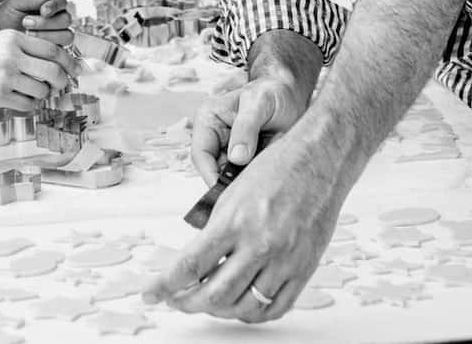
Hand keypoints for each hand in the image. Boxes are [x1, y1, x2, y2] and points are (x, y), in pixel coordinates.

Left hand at [0, 0, 73, 47]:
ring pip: (66, 36)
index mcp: (49, 2)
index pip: (62, 0)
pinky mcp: (53, 50)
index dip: (55, 5)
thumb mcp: (14, 3)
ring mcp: (56, 35)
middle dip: (47, 22)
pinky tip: (32, 46)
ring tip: (28, 34)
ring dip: (48, 36)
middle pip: (66, 19)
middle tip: (26, 22)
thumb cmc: (5, 15)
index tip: (43, 10)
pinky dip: (47, 48)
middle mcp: (56, 18)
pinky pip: (60, 51)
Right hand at [0, 29, 80, 110]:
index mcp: (14, 38)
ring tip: (37, 92)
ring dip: (44, 94)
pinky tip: (24, 101)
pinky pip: (27, 104)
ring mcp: (5, 76)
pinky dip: (31, 105)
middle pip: (53, 70)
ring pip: (41, 89)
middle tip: (62, 85)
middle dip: (62, 81)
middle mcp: (12, 56)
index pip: (52, 49)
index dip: (68, 61)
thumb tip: (50, 58)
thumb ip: (22, 46)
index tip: (74, 68)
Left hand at [144, 123, 345, 321]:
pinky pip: (275, 307)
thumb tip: (195, 259)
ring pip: (243, 307)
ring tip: (207, 302)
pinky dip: (252, 313)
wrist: (320, 158)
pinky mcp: (304, 269)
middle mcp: (259, 244)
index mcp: (235, 219)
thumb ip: (216, 227)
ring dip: (219, 311)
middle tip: (175, 300)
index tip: (151, 293)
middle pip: (214, 294)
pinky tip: (241, 305)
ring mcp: (284, 260)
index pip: (191, 264)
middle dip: (187, 303)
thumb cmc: (278, 166)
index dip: (165, 285)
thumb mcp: (232, 189)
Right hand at [191, 77, 307, 185]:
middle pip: (213, 170)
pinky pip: (245, 176)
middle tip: (250, 188)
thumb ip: (246, 128)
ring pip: (230, 176)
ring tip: (263, 178)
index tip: (227, 190)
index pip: (201, 154)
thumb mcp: (259, 104)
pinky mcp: (245, 158)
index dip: (210, 175)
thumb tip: (236, 157)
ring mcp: (230, 149)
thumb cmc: (271, 91)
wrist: (290, 94)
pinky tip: (267, 175)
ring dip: (245, 180)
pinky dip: (255, 179)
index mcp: (209, 118)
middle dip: (230, 181)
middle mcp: (215, 136)